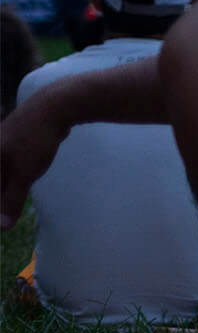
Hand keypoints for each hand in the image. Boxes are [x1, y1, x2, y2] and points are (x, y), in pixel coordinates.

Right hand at [0, 99, 69, 228]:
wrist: (58, 105)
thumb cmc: (34, 140)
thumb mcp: (23, 175)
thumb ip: (11, 201)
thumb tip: (3, 227)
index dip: (1, 200)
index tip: (3, 219)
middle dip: (3, 194)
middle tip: (9, 214)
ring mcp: (6, 138)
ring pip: (4, 167)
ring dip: (8, 185)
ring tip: (14, 200)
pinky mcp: (22, 134)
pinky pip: (14, 158)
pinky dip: (16, 172)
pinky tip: (25, 178)